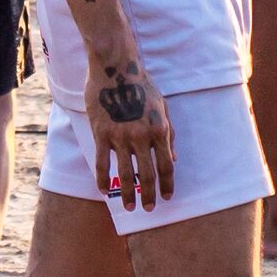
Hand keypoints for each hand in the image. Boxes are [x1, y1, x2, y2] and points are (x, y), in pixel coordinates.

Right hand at [89, 66, 174, 209]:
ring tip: (130, 208)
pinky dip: (103, 180)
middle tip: (149, 209)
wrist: (116, 67)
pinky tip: (104, 192)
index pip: (166, 165)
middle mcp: (141, 136)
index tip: (167, 197)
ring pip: (124, 173)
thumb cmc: (142, 86)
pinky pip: (102, 163)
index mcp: (159, 129)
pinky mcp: (101, 134)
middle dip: (149, 195)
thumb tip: (175, 159)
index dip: (167, 184)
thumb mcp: (163, 107)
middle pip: (147, 174)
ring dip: (128, 194)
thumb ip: (169, 133)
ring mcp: (120, 136)